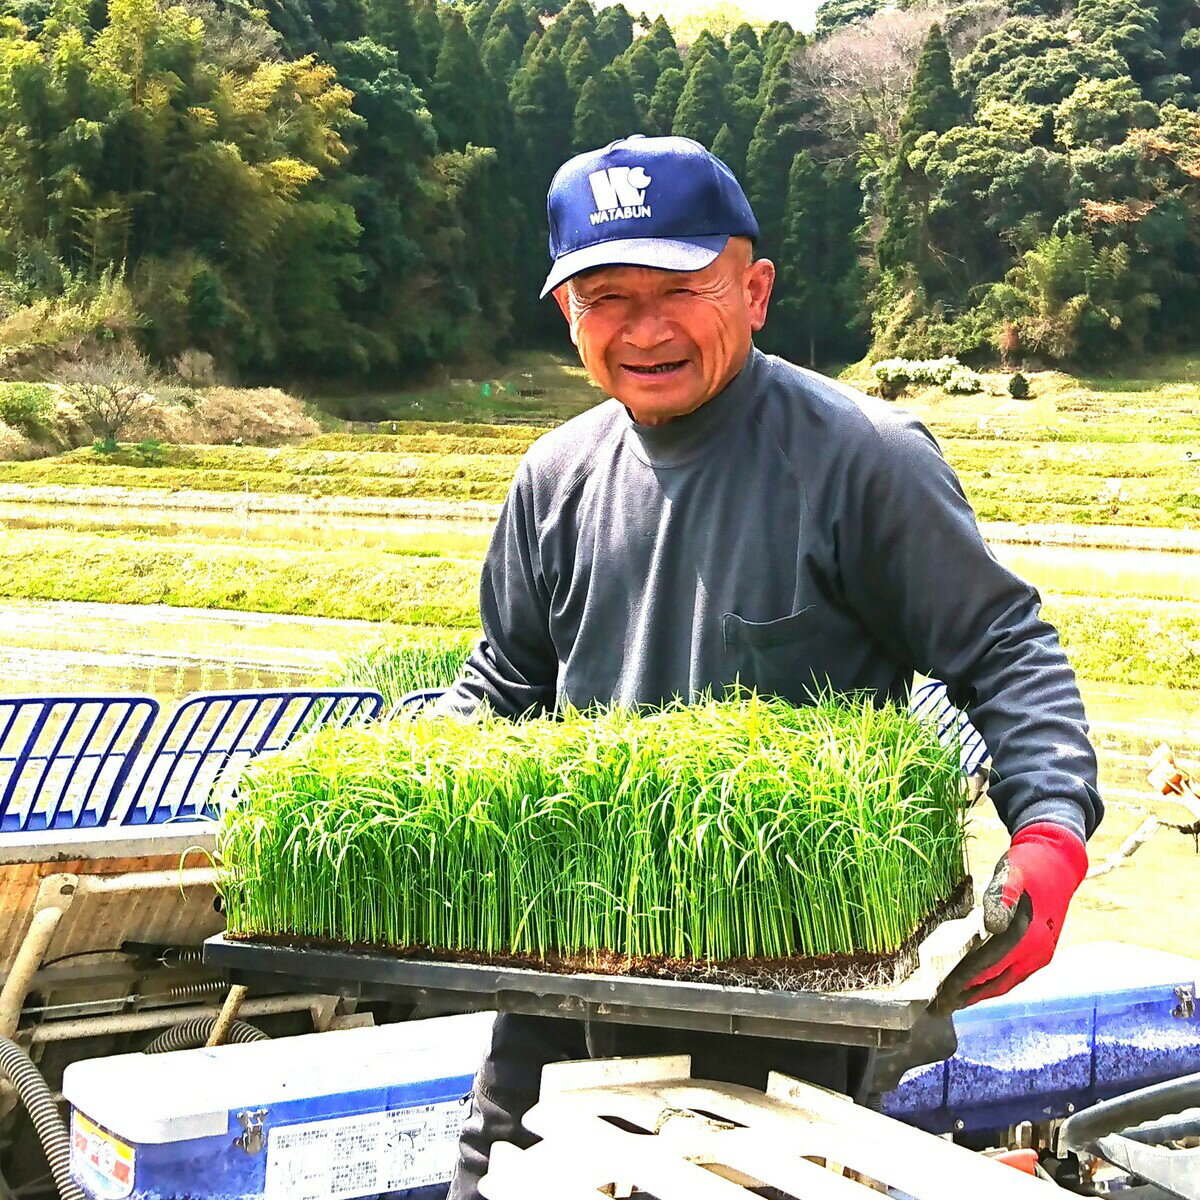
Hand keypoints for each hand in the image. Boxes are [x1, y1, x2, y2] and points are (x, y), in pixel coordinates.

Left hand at [934, 822, 1086, 1013]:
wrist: (1058, 862)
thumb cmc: (1028, 866)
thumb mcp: (1012, 873)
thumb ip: (1000, 897)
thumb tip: (992, 924)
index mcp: (1026, 935)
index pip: (987, 967)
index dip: (962, 983)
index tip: (939, 996)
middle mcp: (1036, 952)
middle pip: (996, 983)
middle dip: (966, 997)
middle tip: (938, 1008)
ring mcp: (1041, 955)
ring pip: (1006, 983)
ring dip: (979, 994)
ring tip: (954, 1002)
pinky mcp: (1041, 953)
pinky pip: (1014, 975)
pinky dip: (994, 983)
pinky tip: (979, 985)